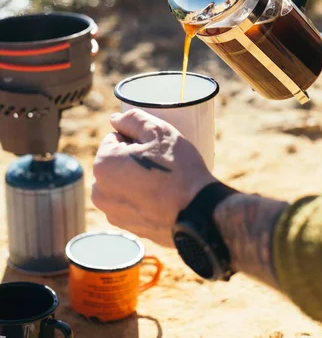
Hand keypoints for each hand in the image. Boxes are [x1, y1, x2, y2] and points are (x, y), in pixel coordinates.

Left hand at [92, 109, 214, 246]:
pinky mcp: (125, 226)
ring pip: (122, 182)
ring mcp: (111, 211)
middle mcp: (99, 191)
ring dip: (136, 178)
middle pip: (116, 161)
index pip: (115, 138)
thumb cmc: (178, 169)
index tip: (154, 148)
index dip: (136, 139)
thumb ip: (132, 118)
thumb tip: (115, 119)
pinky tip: (161, 197)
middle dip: (133, 159)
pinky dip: (141, 197)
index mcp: (102, 164)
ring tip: (161, 180)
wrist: (198, 212)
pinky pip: (130, 202)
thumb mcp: (158, 131)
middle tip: (160, 163)